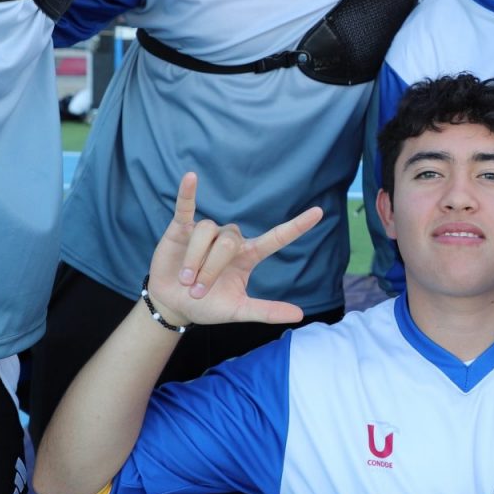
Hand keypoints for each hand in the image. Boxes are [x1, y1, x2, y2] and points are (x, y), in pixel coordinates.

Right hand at [146, 173, 321, 327]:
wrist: (174, 304)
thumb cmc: (209, 306)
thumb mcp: (238, 310)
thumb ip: (266, 311)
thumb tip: (299, 315)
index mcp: (248, 256)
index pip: (277, 238)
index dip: (296, 226)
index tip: (319, 212)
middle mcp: (231, 240)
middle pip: (229, 241)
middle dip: (212, 268)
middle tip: (197, 290)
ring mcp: (207, 232)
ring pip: (207, 231)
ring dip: (195, 258)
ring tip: (184, 278)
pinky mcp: (182, 227)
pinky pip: (187, 206)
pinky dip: (188, 193)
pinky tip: (190, 177)